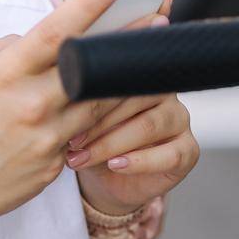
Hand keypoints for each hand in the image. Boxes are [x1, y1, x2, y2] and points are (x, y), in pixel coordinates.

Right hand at [0, 0, 138, 233]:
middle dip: (128, 40)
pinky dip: (105, 117)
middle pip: (94, 67)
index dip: (89, 5)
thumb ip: (11, 49)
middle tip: (157, 19)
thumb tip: (49, 39)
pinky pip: (88, 134)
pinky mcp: (56, 165)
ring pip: (103, 103)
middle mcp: (31, 104)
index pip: (56, 33)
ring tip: (151, 57)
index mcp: (6, 74)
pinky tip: (122, 102)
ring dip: (129, 79)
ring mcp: (47, 138)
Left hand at [68, 0, 200, 215]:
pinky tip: (116, 165)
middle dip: (99, 118)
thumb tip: (51, 59)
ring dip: (112, 142)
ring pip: (150, 124)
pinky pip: (170, 154)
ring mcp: (179, 118)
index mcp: (138, 70)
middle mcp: (163, 89)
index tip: (69, 97)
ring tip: (82, 155)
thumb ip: (75, 81)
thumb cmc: (88, 135)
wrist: (104, 179)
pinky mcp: (187, 150)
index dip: (100, 81)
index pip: (125, 64)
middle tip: (68, 136)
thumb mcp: (74, 108)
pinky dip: (139, 161)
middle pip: (137, 93)